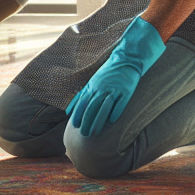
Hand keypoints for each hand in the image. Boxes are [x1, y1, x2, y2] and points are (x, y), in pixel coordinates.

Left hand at [66, 16, 164, 136]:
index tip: (75, 125)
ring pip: (103, 107)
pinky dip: (115, 112)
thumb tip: (68, 111)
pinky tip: (112, 121)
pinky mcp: (125, 91)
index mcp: (92, 86)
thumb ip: (81, 96)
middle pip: (92, 107)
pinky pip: (119, 103)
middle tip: (84, 134)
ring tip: (95, 132)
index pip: (83, 102)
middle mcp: (101, 88)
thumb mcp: (91, 82)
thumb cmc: (107, 74)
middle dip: (87, 121)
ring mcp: (113, 89)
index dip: (78, 114)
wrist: (126, 59)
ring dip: (98, 121)